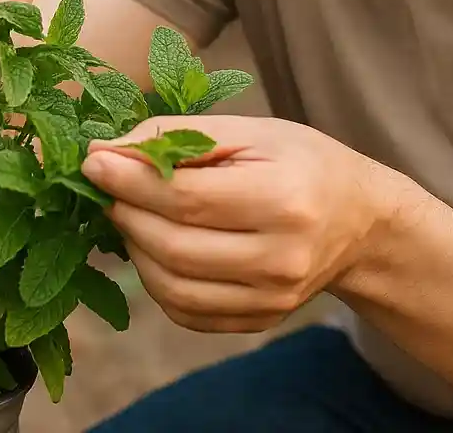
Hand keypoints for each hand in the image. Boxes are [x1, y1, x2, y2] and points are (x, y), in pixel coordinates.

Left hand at [79, 115, 394, 333]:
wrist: (360, 221)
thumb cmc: (302, 163)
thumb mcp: (252, 131)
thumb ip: (179, 136)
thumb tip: (106, 151)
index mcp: (285, 200)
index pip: (187, 199)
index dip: (130, 181)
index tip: (92, 161)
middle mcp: (282, 259)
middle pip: (174, 245)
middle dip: (126, 212)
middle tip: (106, 185)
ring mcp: (272, 300)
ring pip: (171, 286)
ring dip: (134, 247)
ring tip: (130, 212)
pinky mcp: (258, 321)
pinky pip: (185, 311)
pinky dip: (156, 278)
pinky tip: (155, 245)